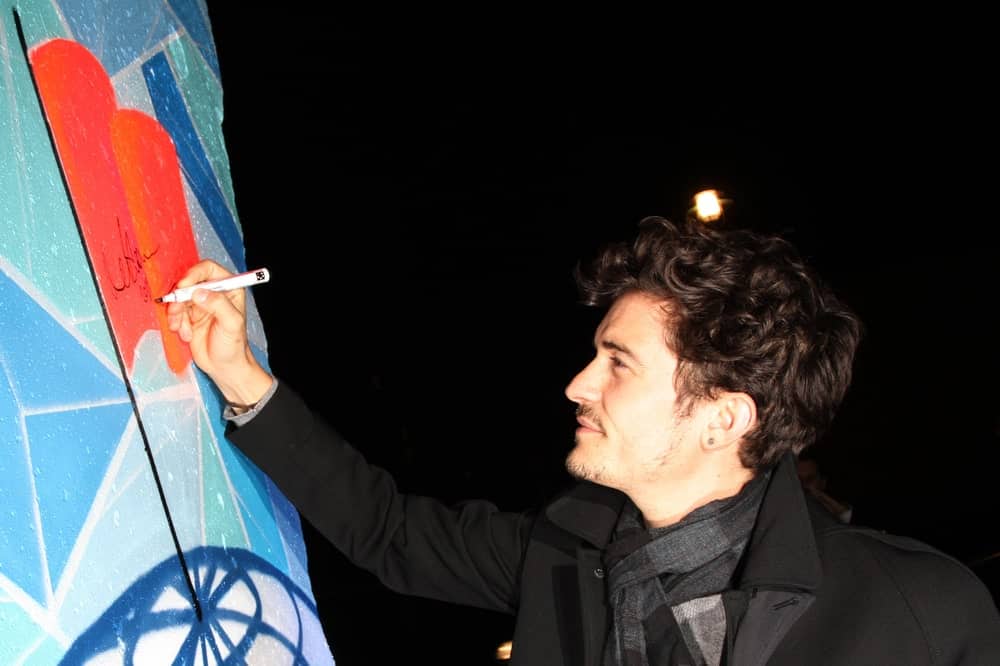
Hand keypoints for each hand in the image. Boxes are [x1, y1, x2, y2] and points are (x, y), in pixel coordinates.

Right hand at [165, 259, 272, 405]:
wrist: (223, 367)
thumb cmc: (233, 346)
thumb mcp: (231, 323)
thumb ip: (218, 304)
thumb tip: (199, 292)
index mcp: (229, 289)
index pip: (208, 269)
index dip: (194, 274)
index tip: (184, 287)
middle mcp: (214, 293)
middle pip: (189, 282)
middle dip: (180, 297)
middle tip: (177, 310)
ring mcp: (200, 304)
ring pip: (179, 297)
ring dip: (176, 313)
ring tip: (182, 329)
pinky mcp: (189, 316)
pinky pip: (175, 311)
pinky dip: (175, 322)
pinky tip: (185, 334)